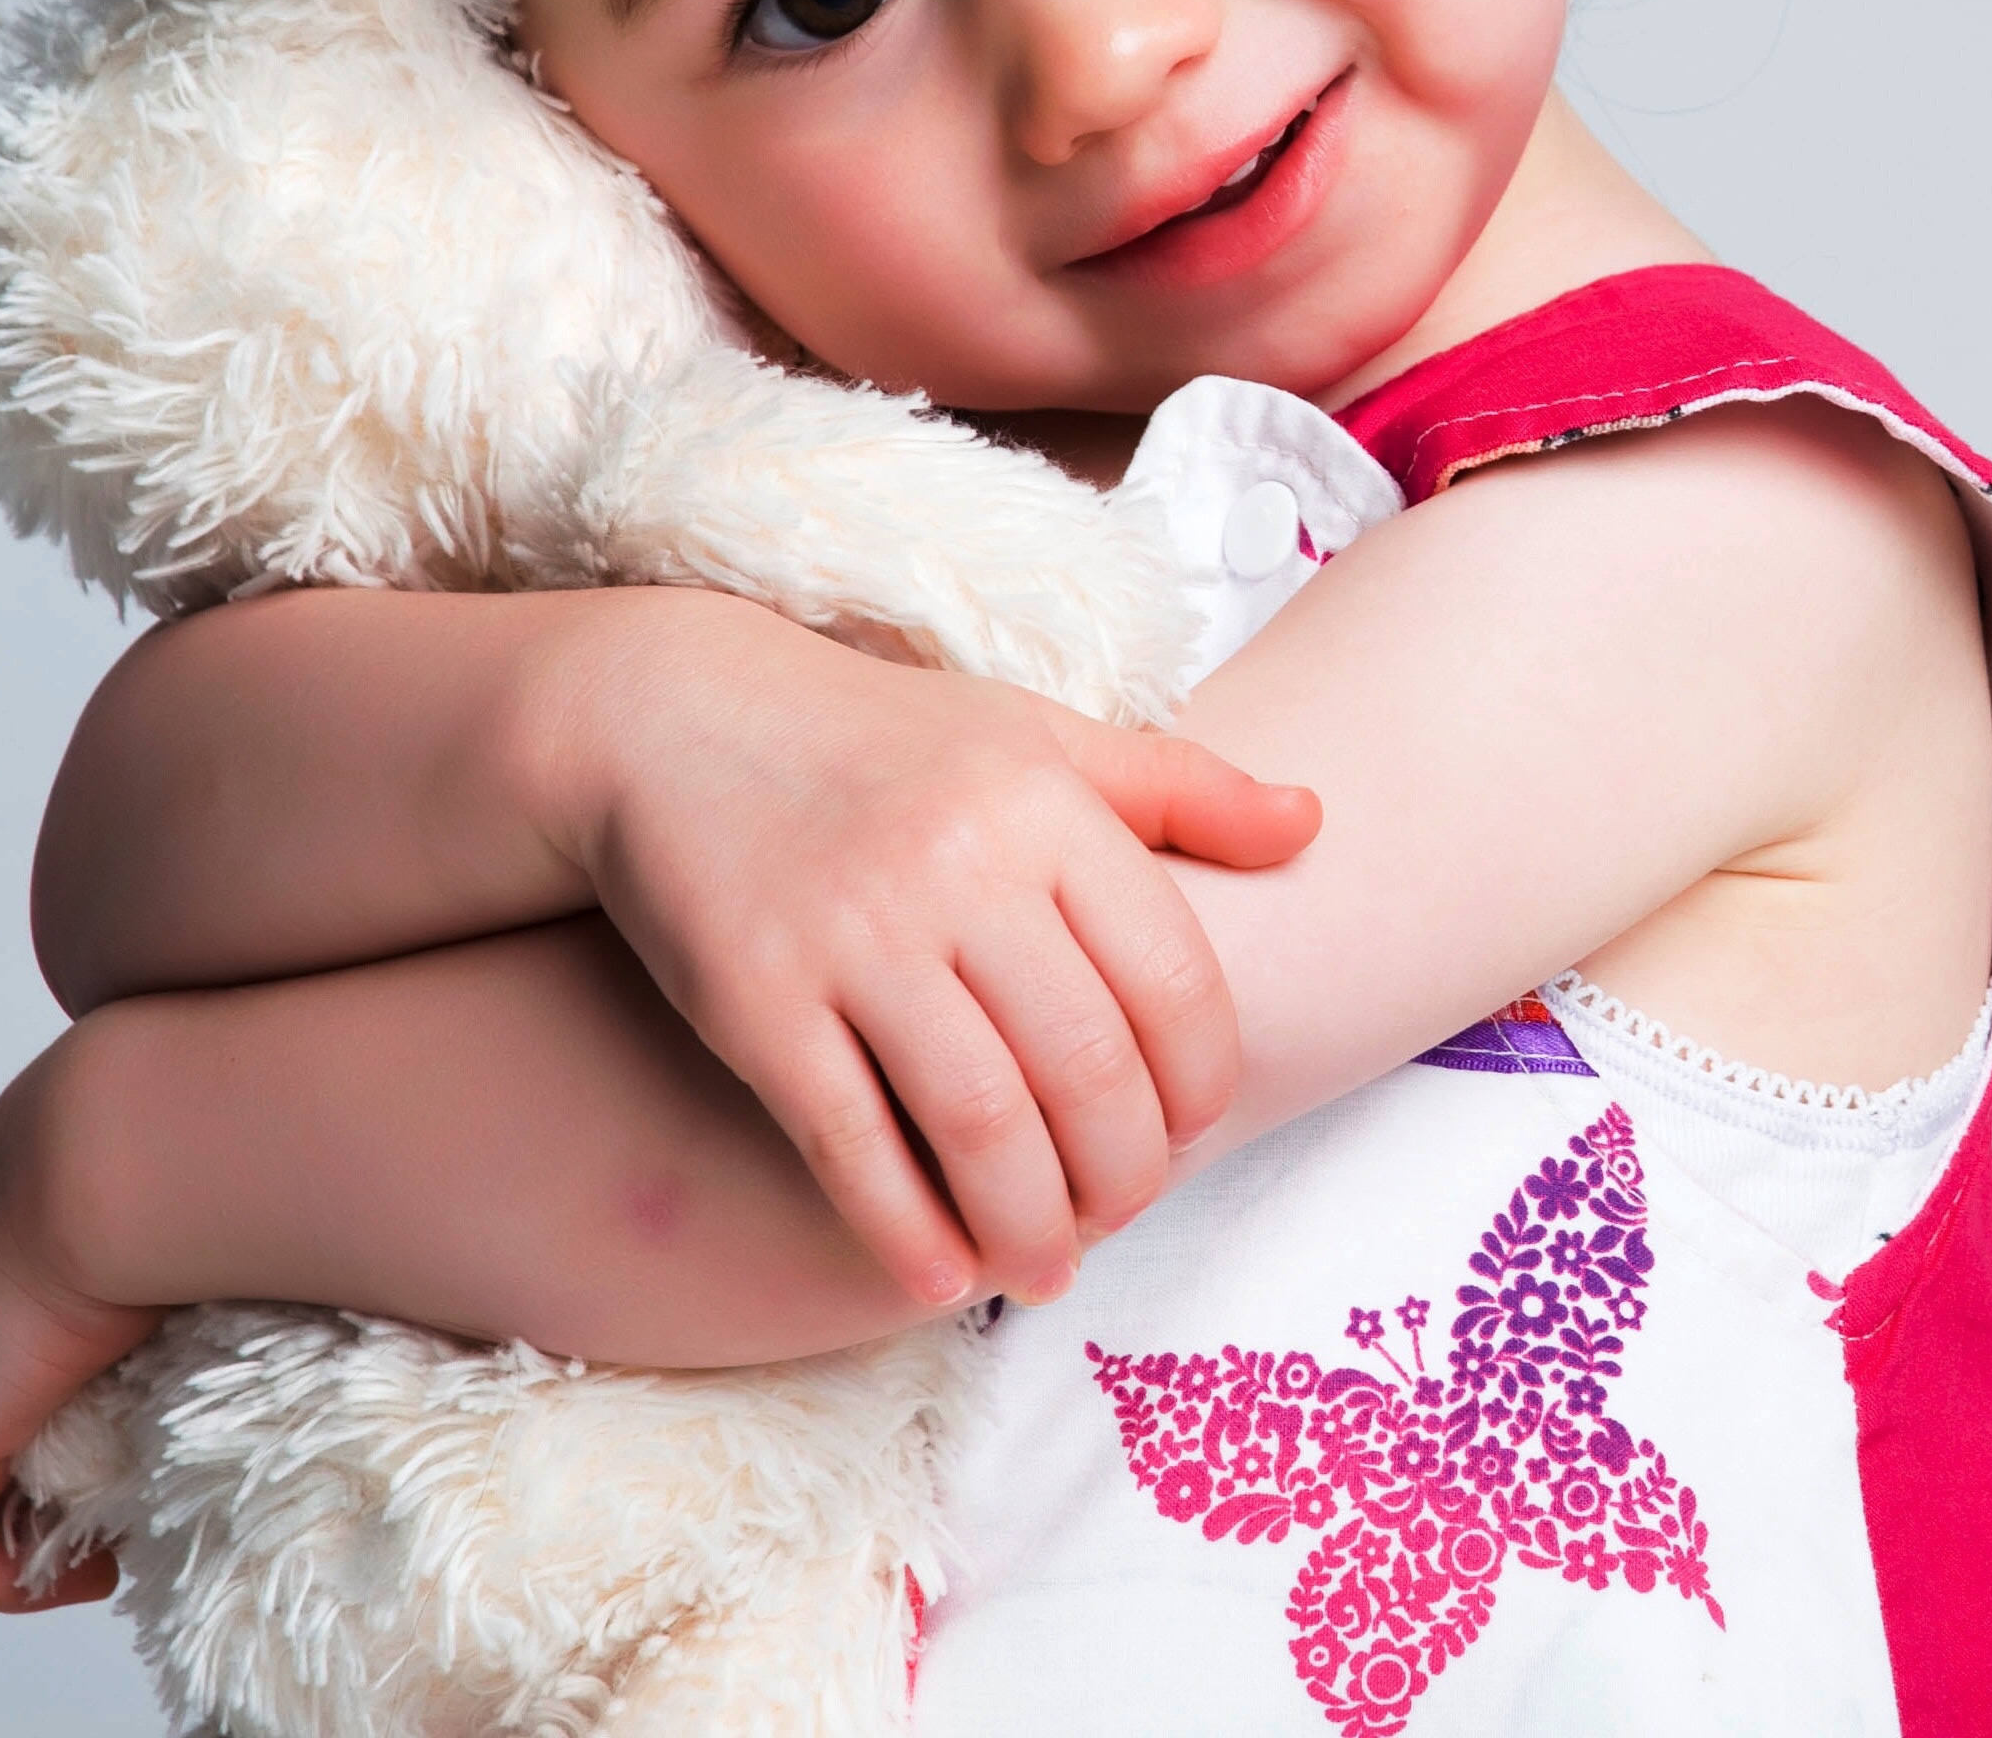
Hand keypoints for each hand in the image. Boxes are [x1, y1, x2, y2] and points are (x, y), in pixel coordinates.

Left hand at [0, 1037, 158, 1611]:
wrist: (134, 1147)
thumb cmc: (192, 1145)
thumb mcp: (196, 1167)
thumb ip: (199, 1206)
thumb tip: (275, 1243)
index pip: (0, 1312)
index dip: (67, 1375)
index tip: (152, 1402)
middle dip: (48, 1447)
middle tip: (143, 1470)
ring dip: (38, 1508)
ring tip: (128, 1520)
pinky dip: (12, 1577)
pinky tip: (94, 1570)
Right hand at [535, 595, 1319, 1311]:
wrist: (675, 715)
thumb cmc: (881, 741)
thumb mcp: (1036, 736)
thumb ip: (1180, 789)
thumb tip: (1316, 823)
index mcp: (1042, 800)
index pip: (1172, 980)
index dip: (1199, 1085)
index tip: (1187, 1132)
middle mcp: (955, 864)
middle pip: (1086, 1070)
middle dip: (1123, 1177)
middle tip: (1118, 1217)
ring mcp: (851, 933)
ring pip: (980, 1125)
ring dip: (1030, 1228)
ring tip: (1043, 1269)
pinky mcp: (755, 997)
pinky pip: (852, 1146)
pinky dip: (907, 1232)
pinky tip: (942, 1276)